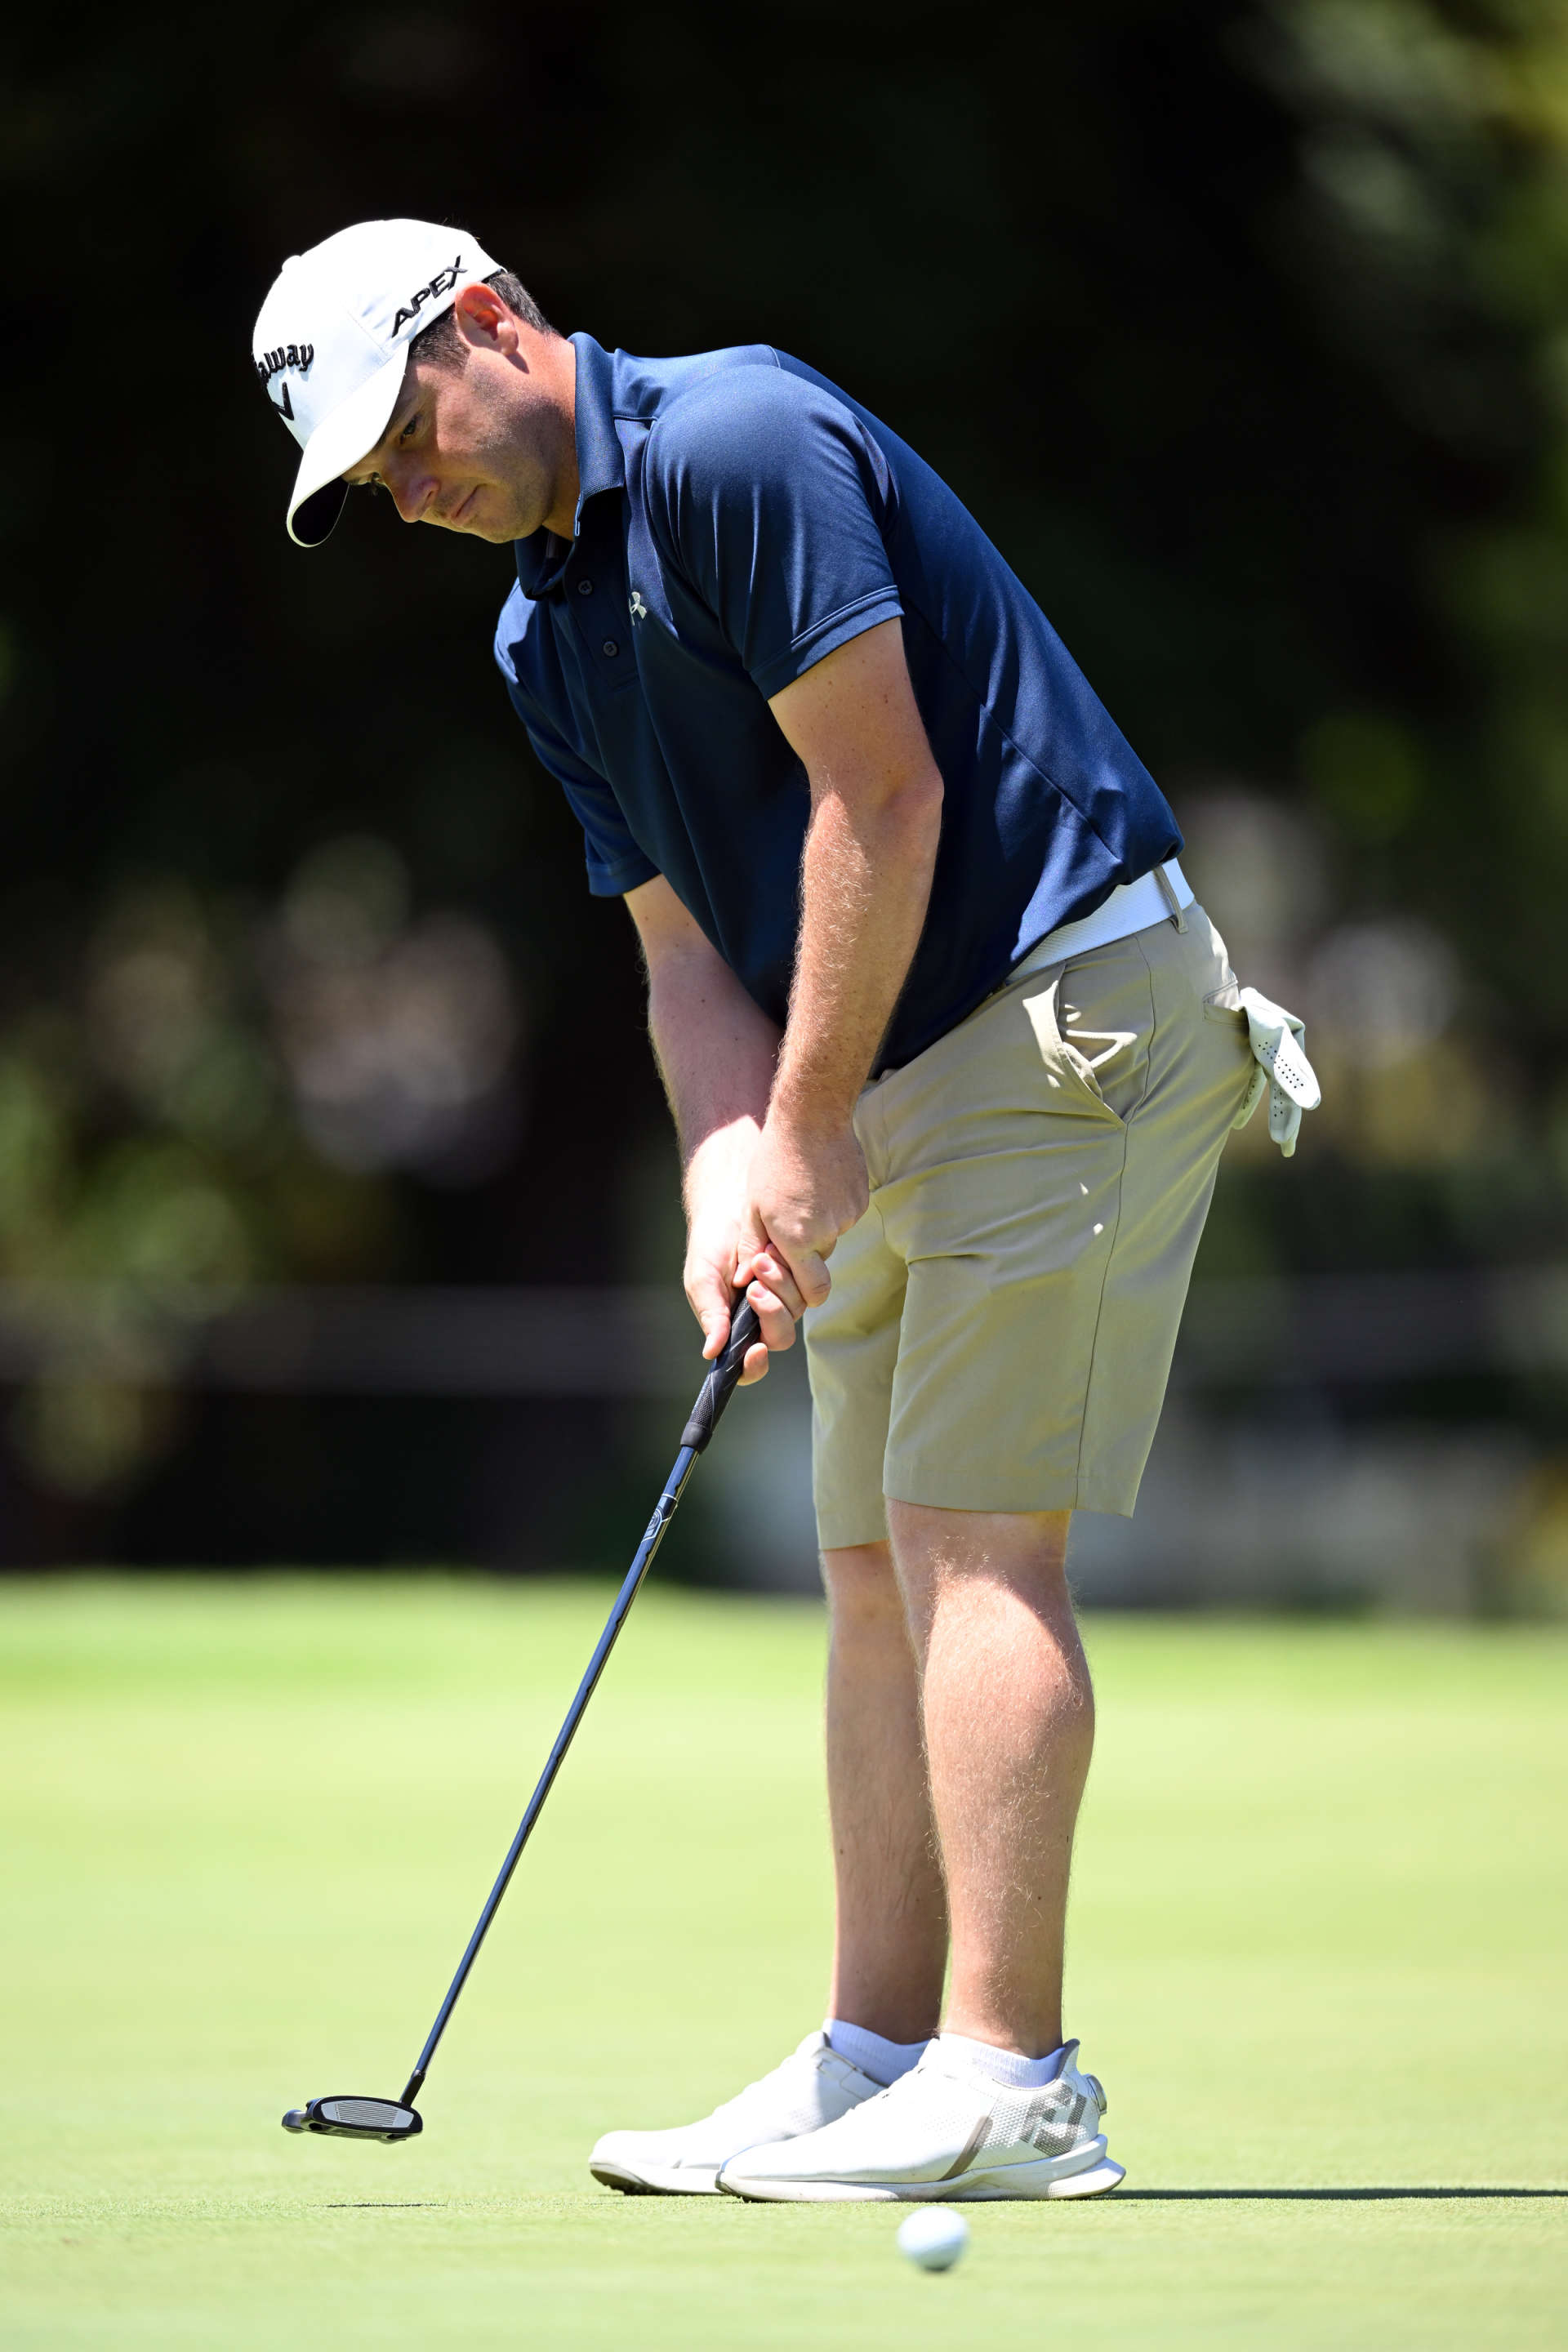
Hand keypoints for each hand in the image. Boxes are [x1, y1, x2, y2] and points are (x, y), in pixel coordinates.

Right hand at [683, 1122, 806, 1384]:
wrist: (731, 1203)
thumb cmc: (711, 1244)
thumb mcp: (702, 1278)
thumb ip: (710, 1313)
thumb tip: (712, 1351)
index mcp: (735, 1326)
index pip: (748, 1364)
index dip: (753, 1365)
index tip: (756, 1350)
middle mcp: (762, 1317)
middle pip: (779, 1337)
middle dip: (770, 1313)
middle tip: (755, 1287)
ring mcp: (785, 1296)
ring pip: (795, 1310)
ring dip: (779, 1286)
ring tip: (760, 1258)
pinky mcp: (802, 1274)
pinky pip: (809, 1284)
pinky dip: (792, 1270)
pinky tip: (773, 1250)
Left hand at [738, 1113, 868, 1312]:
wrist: (812, 1118)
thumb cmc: (774, 1160)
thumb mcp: (752, 1205)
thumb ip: (750, 1246)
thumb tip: (745, 1280)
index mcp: (797, 1239)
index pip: (813, 1291)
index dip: (803, 1290)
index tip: (789, 1274)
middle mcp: (827, 1233)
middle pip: (820, 1263)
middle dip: (805, 1254)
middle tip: (787, 1224)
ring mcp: (848, 1217)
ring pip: (832, 1237)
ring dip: (817, 1227)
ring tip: (801, 1194)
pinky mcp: (860, 1200)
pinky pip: (844, 1216)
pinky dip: (831, 1208)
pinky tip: (818, 1183)